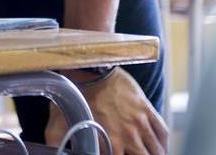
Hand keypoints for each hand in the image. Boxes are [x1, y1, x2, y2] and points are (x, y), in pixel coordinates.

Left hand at [46, 68, 166, 154]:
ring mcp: (140, 123)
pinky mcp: (147, 110)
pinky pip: (162, 132)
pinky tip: (159, 147)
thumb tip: (52, 152)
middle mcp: (127, 135)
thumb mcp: (58, 122)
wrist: (90, 67)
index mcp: (108, 143)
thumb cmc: (73, 94)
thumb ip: (57, 141)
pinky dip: (162, 143)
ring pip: (156, 151)